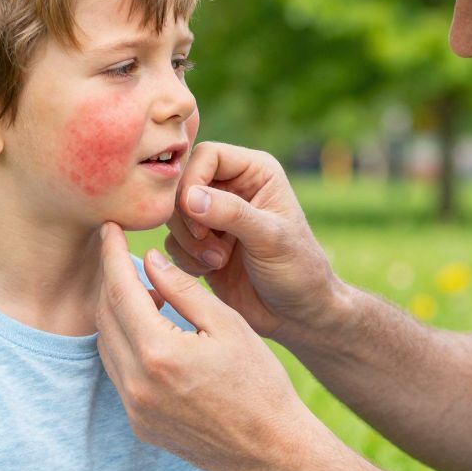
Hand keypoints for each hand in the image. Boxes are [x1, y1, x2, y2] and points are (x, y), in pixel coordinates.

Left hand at [95, 222, 319, 470]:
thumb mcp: (228, 324)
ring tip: (146, 294)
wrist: (273, 450)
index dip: (112, 254)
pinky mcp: (140, 424)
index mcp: (158, 352)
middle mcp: (137, 383)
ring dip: (117, 314)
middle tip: (121, 254)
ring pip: (107, 345)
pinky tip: (153, 333)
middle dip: (110, 280)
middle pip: (105, 316)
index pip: (120, 289)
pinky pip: (119, 374)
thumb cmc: (261, 382)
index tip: (109, 229)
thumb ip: (183, 289)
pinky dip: (126, 345)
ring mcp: (135, 409)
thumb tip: (151, 259)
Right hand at [164, 143, 341, 343]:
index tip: (198, 218)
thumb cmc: (298, 271)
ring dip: (187, 241)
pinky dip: (185, 258)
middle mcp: (232, 188)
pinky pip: (173, 241)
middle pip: (182, 184)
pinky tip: (212, 270)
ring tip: (216, 260)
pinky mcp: (201, 244)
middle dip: (187, 218)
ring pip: (173, 214)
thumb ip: (232, 213)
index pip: (206, 155)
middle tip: (205, 242)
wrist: (296, 315)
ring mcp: (215, 217)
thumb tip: (189, 196)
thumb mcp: (271, 238)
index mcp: (255, 172)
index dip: (193, 182)